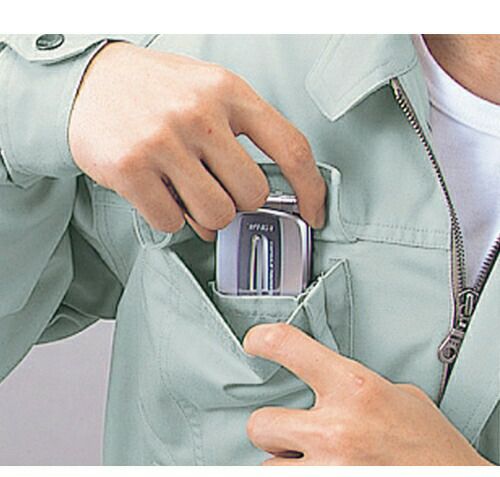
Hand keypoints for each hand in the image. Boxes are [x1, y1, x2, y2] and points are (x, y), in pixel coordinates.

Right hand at [69, 42, 325, 240]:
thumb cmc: (156, 92)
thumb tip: (267, 195)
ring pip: (215, 216)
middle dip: (236, 203)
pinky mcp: (131, 169)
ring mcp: (164, 141)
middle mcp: (199, 114)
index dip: (311, 190)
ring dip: (204, 216)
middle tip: (214, 188)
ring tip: (184, 191)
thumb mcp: (208, 92)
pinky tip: (157, 193)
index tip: (313, 214)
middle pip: (251, 196)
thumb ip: (241, 133)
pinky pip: (172, 223)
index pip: (291, 147)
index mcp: (229, 92)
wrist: (88, 82)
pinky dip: (169, 217)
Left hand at [243, 323, 489, 465]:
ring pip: (267, 467)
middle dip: (272, 428)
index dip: (264, 338)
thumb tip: (328, 379)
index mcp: (356, 389)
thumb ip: (355, 384)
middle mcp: (336, 429)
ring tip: (310, 460)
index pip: (289, 347)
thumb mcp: (398, 396)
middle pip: (260, 423)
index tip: (256, 341)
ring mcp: (329, 472)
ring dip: (283, 463)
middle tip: (292, 430)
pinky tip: (317, 475)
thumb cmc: (432, 447)